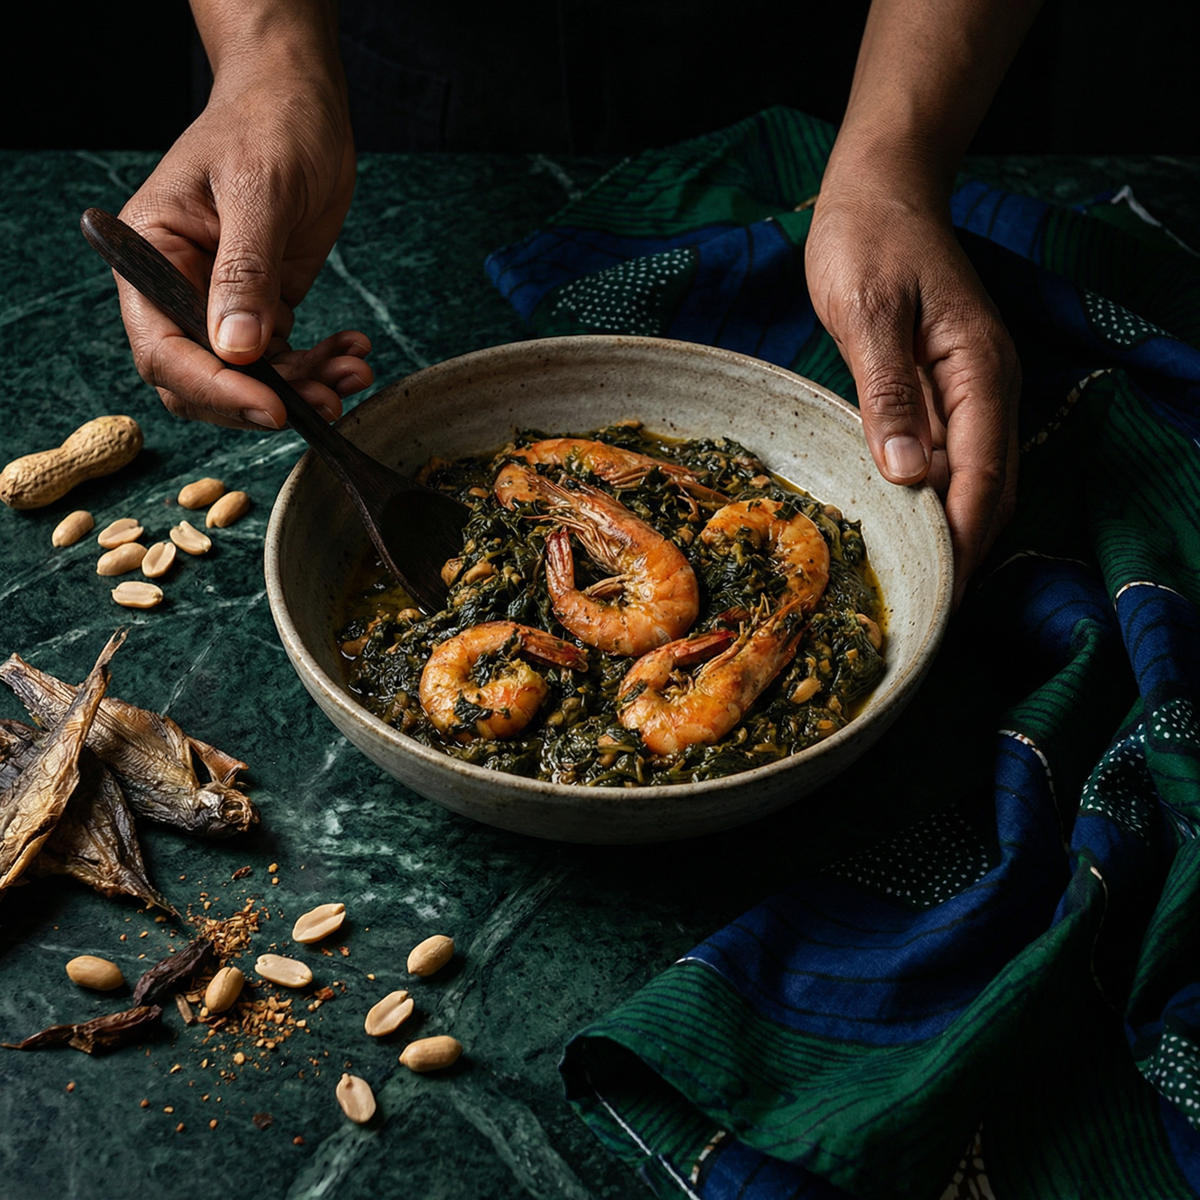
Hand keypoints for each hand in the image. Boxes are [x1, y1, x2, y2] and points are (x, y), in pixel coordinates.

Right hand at [116, 55, 371, 429]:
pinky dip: (320, 367)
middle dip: (264, 399)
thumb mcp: (257, 191)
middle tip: (325, 405)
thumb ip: (244, 272)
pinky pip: (286, 358)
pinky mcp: (265, 306)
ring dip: (304, 388)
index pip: (165, 350)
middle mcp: (178, 288)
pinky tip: (354, 354)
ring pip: (251, 378)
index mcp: (150, 257)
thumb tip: (236, 349)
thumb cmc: (267, 123)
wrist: (302, 101)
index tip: (271, 407)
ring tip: (353, 376)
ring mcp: (222, 302)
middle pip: (203, 380)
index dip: (215, 388)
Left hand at [805, 176, 1019, 605]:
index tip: (935, 593)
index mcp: (977, 372)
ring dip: (950, 530)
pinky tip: (900, 524)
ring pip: (973, 479)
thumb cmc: (869, 240)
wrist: (880, 188)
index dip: (960, 538)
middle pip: (988, 488)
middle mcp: (984, 388)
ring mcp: (967, 390)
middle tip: (921, 606)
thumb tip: (908, 474)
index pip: (980, 475)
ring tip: (913, 583)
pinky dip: (932, 498)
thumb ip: (888, 394)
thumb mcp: (869, 313)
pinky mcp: (941, 388)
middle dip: (963, 549)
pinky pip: (949, 457)